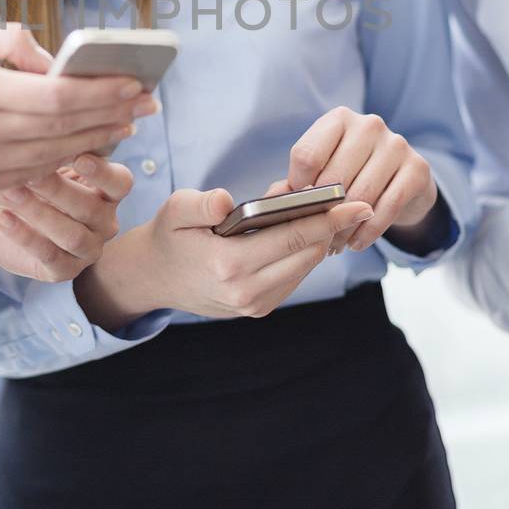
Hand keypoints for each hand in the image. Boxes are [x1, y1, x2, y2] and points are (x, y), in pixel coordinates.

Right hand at [0, 20, 155, 201]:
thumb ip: (7, 42)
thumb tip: (55, 59)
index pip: (56, 96)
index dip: (102, 92)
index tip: (135, 84)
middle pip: (63, 128)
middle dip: (112, 115)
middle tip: (146, 104)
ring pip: (53, 156)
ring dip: (94, 140)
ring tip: (124, 123)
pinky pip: (31, 174)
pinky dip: (62, 159)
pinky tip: (85, 143)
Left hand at [0, 154, 133, 282]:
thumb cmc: (22, 181)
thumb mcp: (36, 165)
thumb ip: (49, 156)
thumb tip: (45, 142)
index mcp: (108, 191)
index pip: (119, 183)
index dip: (102, 172)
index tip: (78, 158)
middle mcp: (104, 221)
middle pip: (90, 208)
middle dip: (57, 189)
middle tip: (28, 173)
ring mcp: (88, 249)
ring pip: (72, 235)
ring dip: (39, 213)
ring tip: (10, 193)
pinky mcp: (65, 271)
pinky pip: (50, 256)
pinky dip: (25, 236)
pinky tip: (2, 218)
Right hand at [75, 185, 374, 327]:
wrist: (153, 277)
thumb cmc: (169, 236)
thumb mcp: (176, 210)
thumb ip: (202, 203)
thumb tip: (230, 201)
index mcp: (228, 265)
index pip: (292, 238)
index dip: (327, 218)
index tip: (355, 202)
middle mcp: (246, 291)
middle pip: (308, 255)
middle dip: (331, 227)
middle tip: (348, 200)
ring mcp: (254, 305)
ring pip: (305, 267)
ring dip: (320, 240)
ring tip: (329, 213)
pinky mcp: (258, 309)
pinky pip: (294, 277)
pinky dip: (305, 254)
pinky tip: (308, 232)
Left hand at [283, 106, 436, 251]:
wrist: (403, 180)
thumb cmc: (353, 173)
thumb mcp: (325, 168)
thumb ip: (299, 181)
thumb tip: (275, 200)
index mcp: (338, 119)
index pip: (307, 155)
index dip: (298, 189)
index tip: (299, 209)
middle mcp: (369, 125)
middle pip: (334, 178)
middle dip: (322, 215)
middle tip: (316, 238)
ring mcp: (396, 145)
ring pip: (360, 196)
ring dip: (343, 228)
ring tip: (334, 245)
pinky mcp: (417, 169)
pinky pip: (386, 208)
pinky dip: (368, 232)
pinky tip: (356, 243)